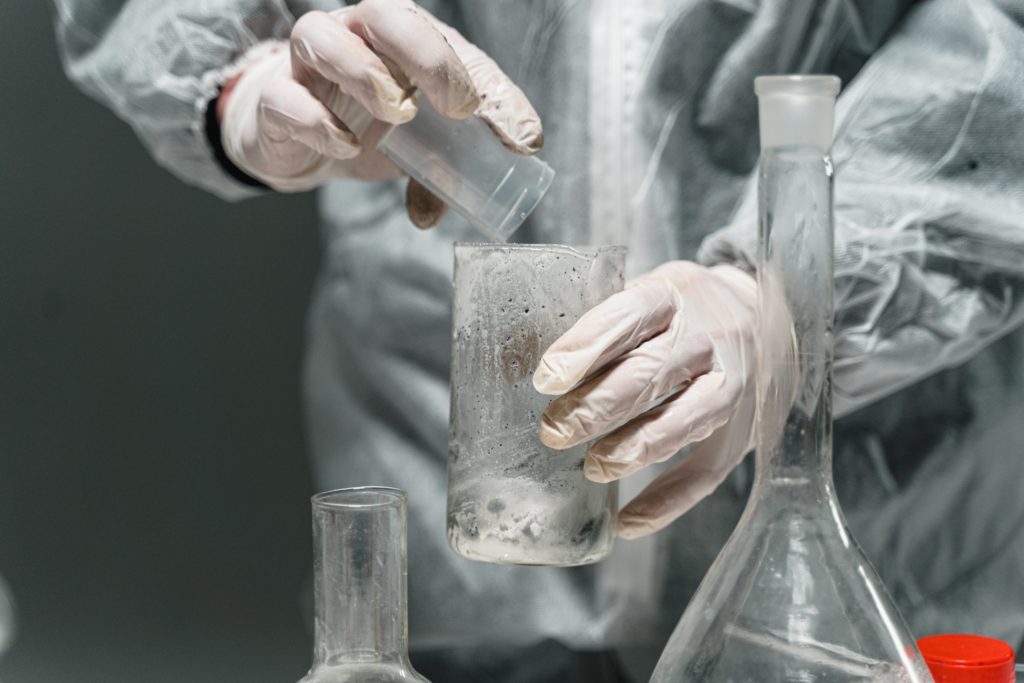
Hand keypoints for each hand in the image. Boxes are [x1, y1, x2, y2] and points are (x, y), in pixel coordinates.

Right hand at [219, 0, 542, 226]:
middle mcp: (355, 35)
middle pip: (384, 14)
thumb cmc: (366, 124)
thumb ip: (450, 166)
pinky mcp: (276, 99)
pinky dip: (317, 122)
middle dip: (427, 55)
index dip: (486, 85)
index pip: (447, 43)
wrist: (295, 136)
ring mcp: (309, 63)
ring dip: (365, 73)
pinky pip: (286, 98)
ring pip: (322, 37)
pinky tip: (345, 145)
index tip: (518, 136)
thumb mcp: (420, 142)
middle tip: (458, 106)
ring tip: (398, 114)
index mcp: (400, 38)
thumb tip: (477, 200)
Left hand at [533, 262, 758, 539]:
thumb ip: (594, 324)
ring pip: (684, 420)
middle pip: (651, 373)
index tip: (546, 378)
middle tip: (553, 431)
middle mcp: (708, 336)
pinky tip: (626, 522)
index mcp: (674, 292)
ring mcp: (732, 384)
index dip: (586, 347)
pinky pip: (705, 473)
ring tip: (591, 467)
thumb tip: (512, 354)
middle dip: (597, 407)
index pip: (629, 314)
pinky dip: (666, 503)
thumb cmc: (681, 311)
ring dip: (633, 449)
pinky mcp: (740, 432)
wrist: (768, 318)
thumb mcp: (646, 294)